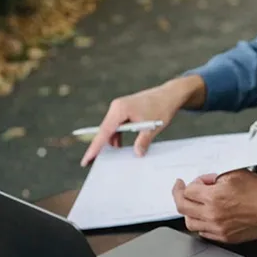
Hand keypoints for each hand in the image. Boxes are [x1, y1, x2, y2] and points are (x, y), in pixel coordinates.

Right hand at [80, 75, 205, 165]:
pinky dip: (117, 135)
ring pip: (110, 128)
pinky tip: (119, 145)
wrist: (169, 94)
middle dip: (100, 146)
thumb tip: (137, 154)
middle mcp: (116, 107)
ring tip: (110, 156)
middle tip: (92, 161)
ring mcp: (119, 107)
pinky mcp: (124, 109)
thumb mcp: (152, 127)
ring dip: (112, 141)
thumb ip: (143, 141)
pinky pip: (116, 125)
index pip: (104, 132)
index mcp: (120, 109)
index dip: (95, 147)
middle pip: (104, 130)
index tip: (87, 159)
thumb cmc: (161, 108)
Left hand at [171, 170, 256, 243]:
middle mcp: (213, 215)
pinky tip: (206, 217)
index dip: (192, 183)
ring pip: (190, 223)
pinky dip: (201, 224)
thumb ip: (215, 179)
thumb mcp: (235, 175)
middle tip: (181, 190)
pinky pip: (204, 233)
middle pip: (182, 207)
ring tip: (194, 205)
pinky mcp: (226, 238)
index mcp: (214, 197)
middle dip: (179, 195)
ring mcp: (219, 229)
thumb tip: (205, 184)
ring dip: (189, 212)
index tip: (194, 182)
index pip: (187, 191)